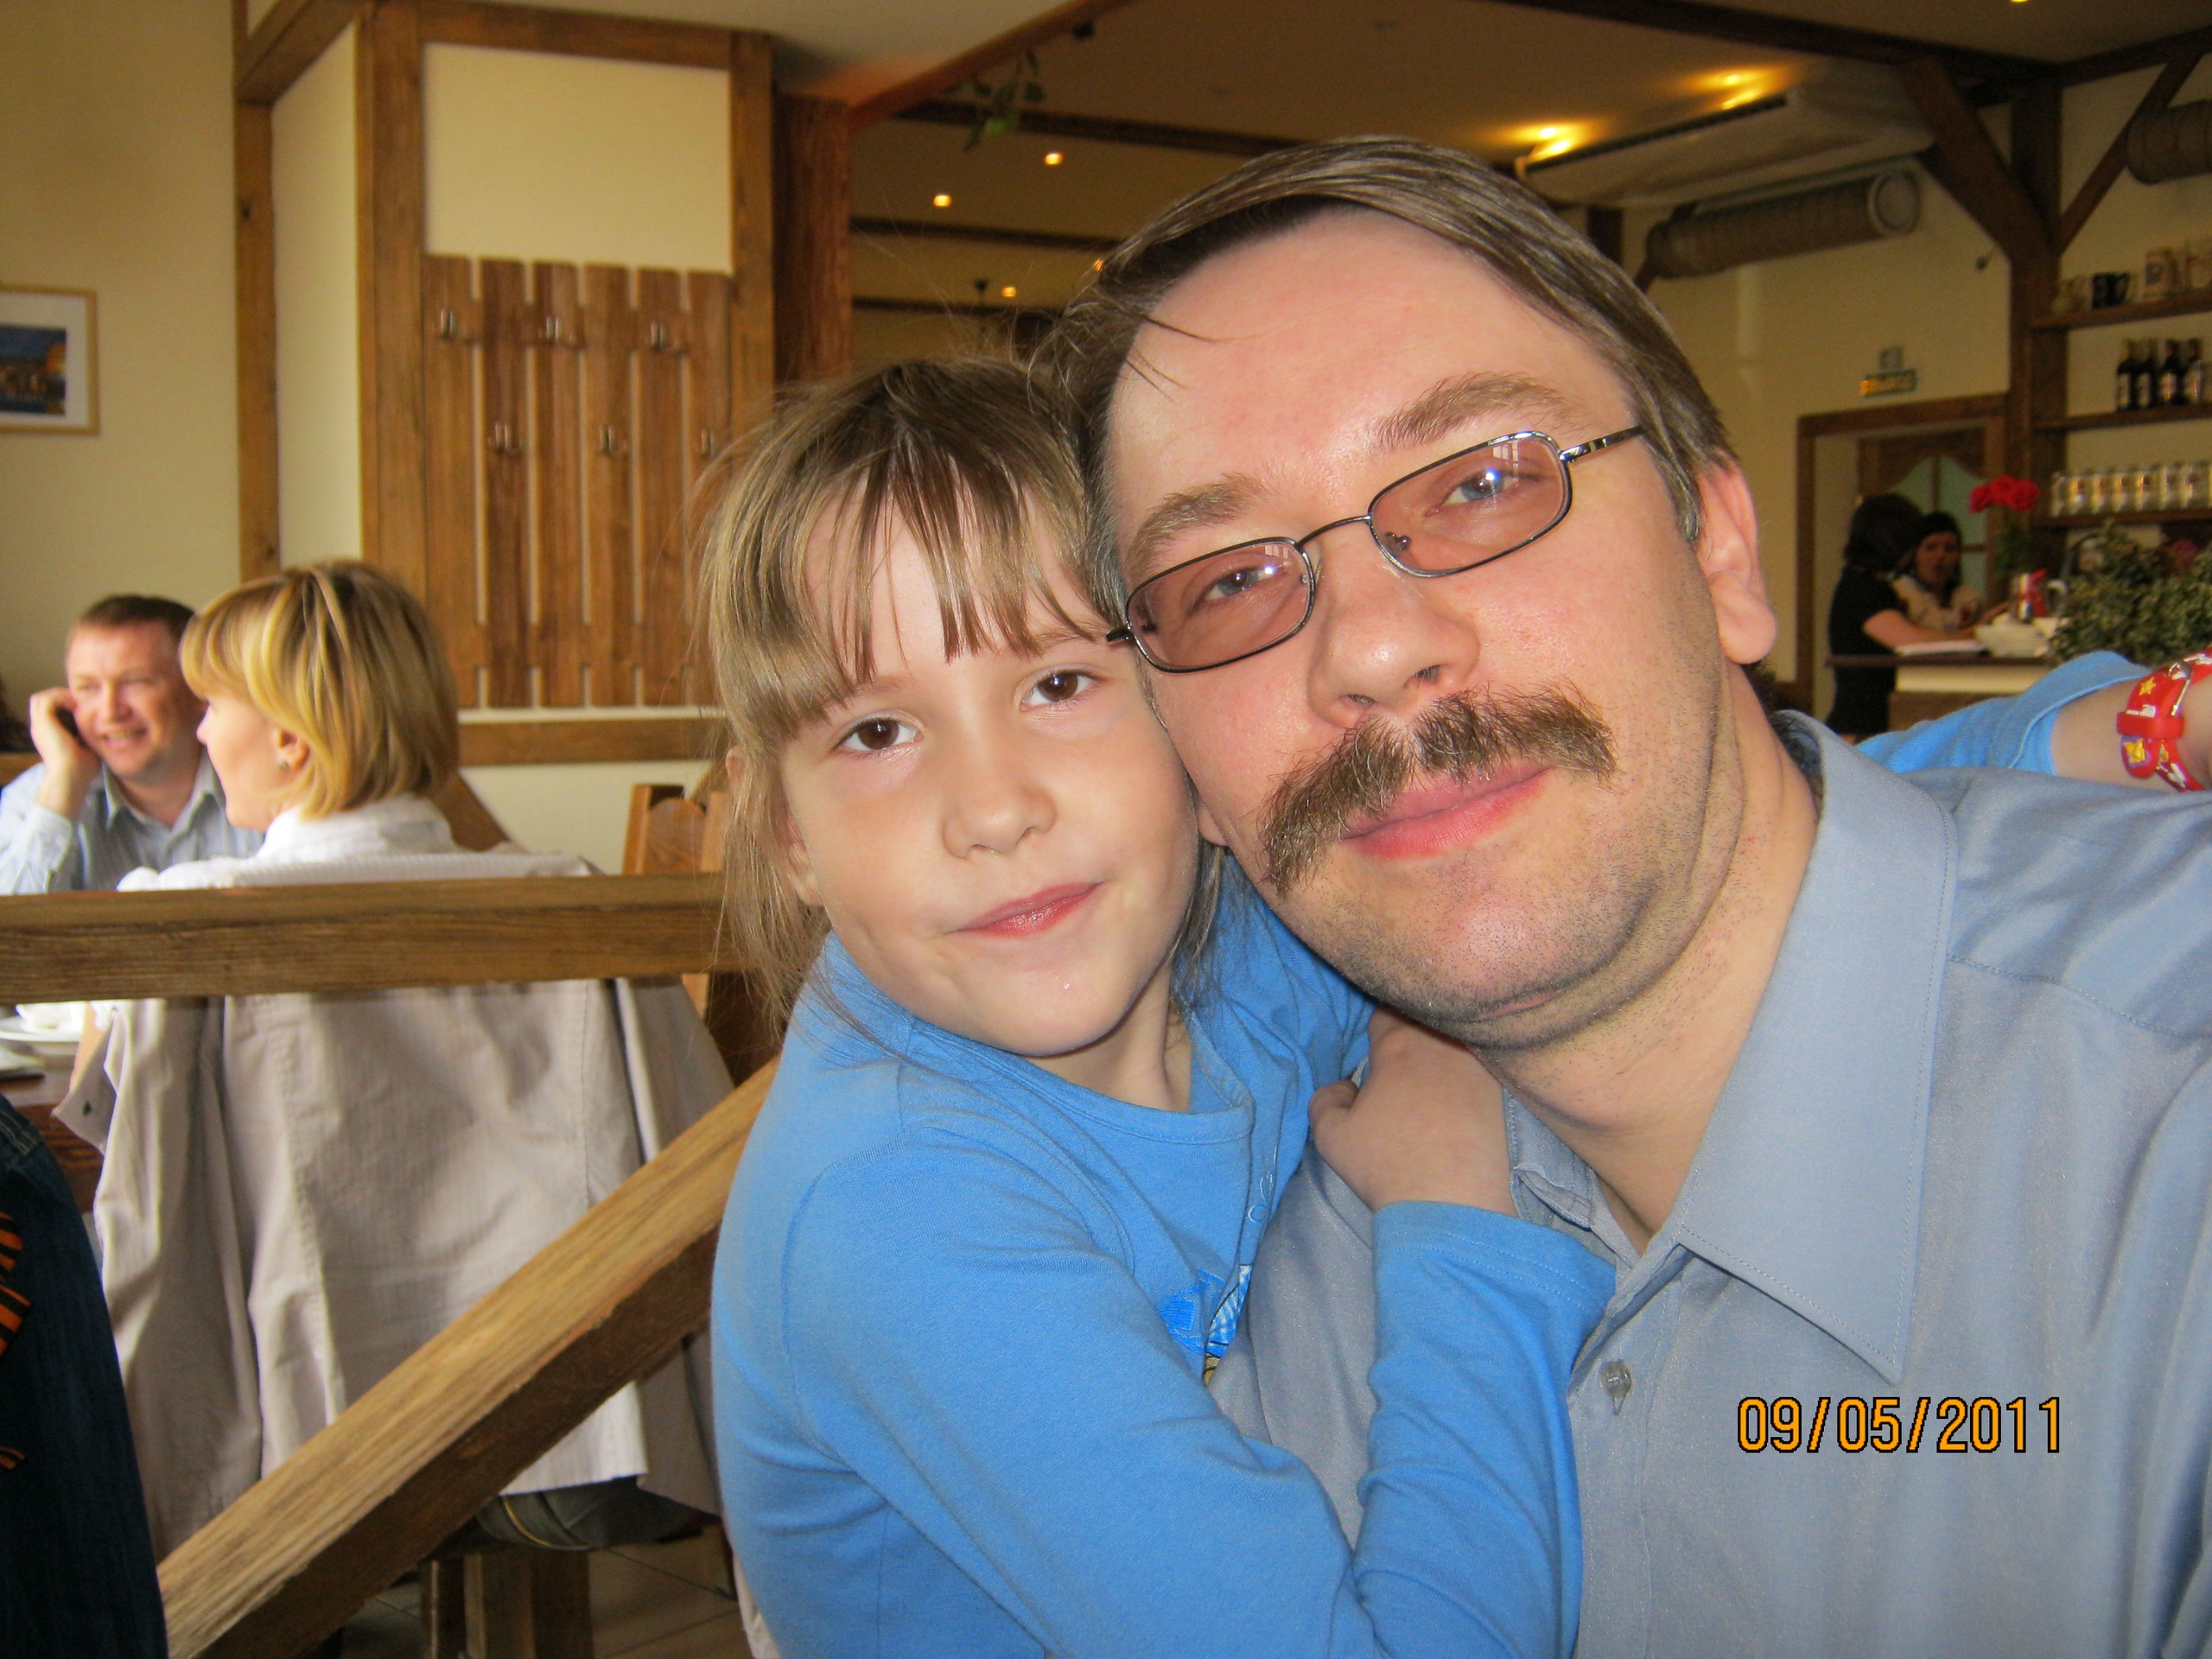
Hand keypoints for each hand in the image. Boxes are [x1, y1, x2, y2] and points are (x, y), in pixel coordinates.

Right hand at [27, 688, 97, 817]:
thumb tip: (106, 727)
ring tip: (77, 703)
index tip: (83, 705)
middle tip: (79, 701)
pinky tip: (76, 706)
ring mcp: (39, 726)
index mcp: (48, 733)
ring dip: (59, 695)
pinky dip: (61, 698)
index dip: (63, 702)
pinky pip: (46, 700)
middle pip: (41, 700)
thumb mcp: (87, 746)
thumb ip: (89, 734)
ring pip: (40, 698)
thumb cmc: (83, 768)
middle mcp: (40, 728)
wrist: (71, 777)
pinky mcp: (43, 724)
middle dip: (59, 695)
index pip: (48, 709)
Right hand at [1309, 1008, 1514, 1214]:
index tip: (1375, 1050)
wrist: (1455, 1205)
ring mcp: (1481, 1065)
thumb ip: (1326, 1099)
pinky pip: (1486, 1070)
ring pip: (1459, 1042)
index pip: (1386, 1011)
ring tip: (1437, 1086)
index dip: (1377, 1028)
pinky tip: (1465, 1106)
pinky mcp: (1507, 1092)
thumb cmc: (1388, 1165)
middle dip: (1413, 1035)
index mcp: (1400, 1043)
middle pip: (1426, 1020)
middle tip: (1402, 1068)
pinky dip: (1475, 1079)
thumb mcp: (1332, 1136)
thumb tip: (1344, 1087)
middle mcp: (1445, 1043)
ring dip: (1446, 1055)